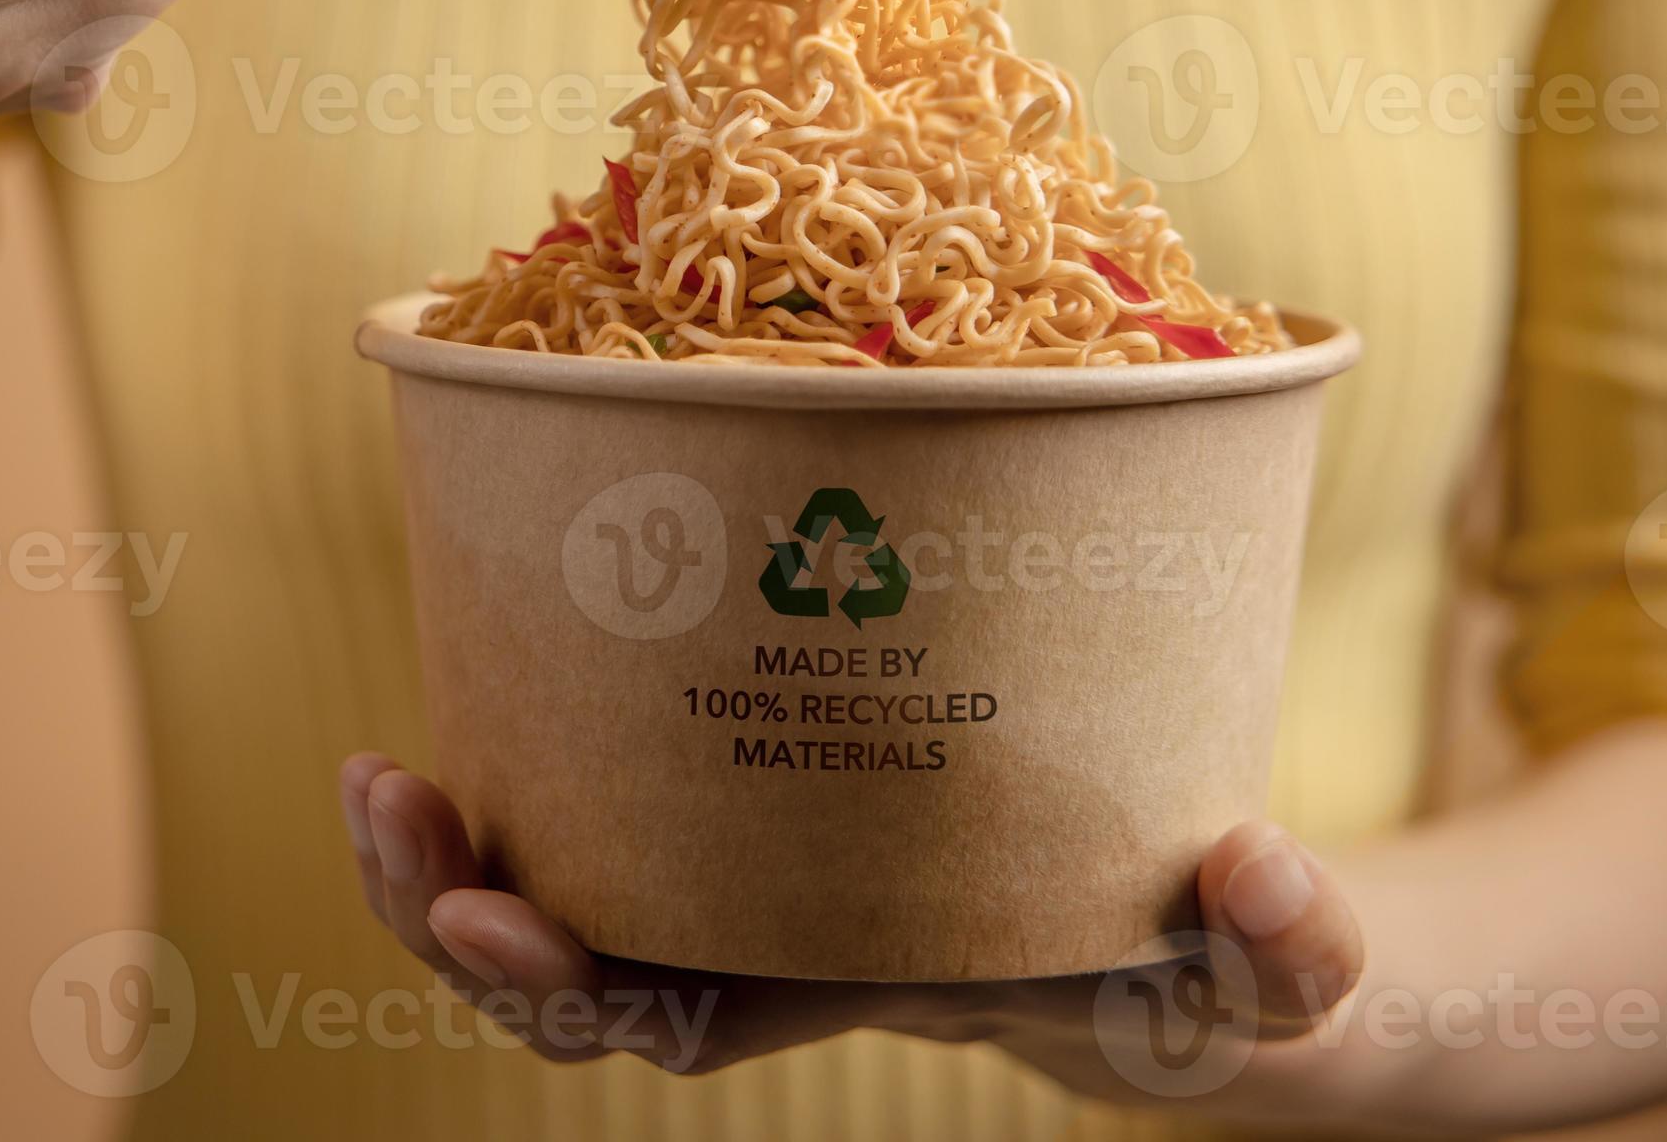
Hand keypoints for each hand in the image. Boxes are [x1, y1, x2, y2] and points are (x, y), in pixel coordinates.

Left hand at [339, 752, 1364, 1104]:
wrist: (1174, 919)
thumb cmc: (1198, 952)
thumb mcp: (1262, 974)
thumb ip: (1291, 944)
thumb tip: (1258, 867)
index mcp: (836, 978)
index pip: (668, 1015)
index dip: (564, 989)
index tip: (492, 928)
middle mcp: (747, 930)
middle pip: (552, 971)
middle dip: (442, 914)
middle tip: (391, 808)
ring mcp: (715, 855)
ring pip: (526, 889)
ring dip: (428, 853)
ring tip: (375, 777)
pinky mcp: (716, 761)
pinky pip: (569, 781)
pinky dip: (501, 741)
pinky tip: (457, 650)